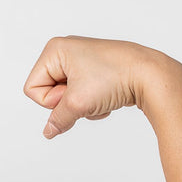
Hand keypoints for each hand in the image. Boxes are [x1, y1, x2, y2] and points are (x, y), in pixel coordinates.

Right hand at [23, 35, 149, 138]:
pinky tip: (106, 97)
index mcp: (54, 50)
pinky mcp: (94, 70)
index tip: (72, 94)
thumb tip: (49, 131)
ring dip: (81, 105)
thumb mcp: (78, 103)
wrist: (149, 74)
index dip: (50, 100)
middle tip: (87, 96)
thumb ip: (57, 120)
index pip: (32, 89)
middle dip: (67, 102)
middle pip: (48, 93)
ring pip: (65, 97)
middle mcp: (65, 52)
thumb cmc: (115, 76)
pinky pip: (80, 95)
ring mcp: (80, 60)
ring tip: (99, 96)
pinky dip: (91, 101)